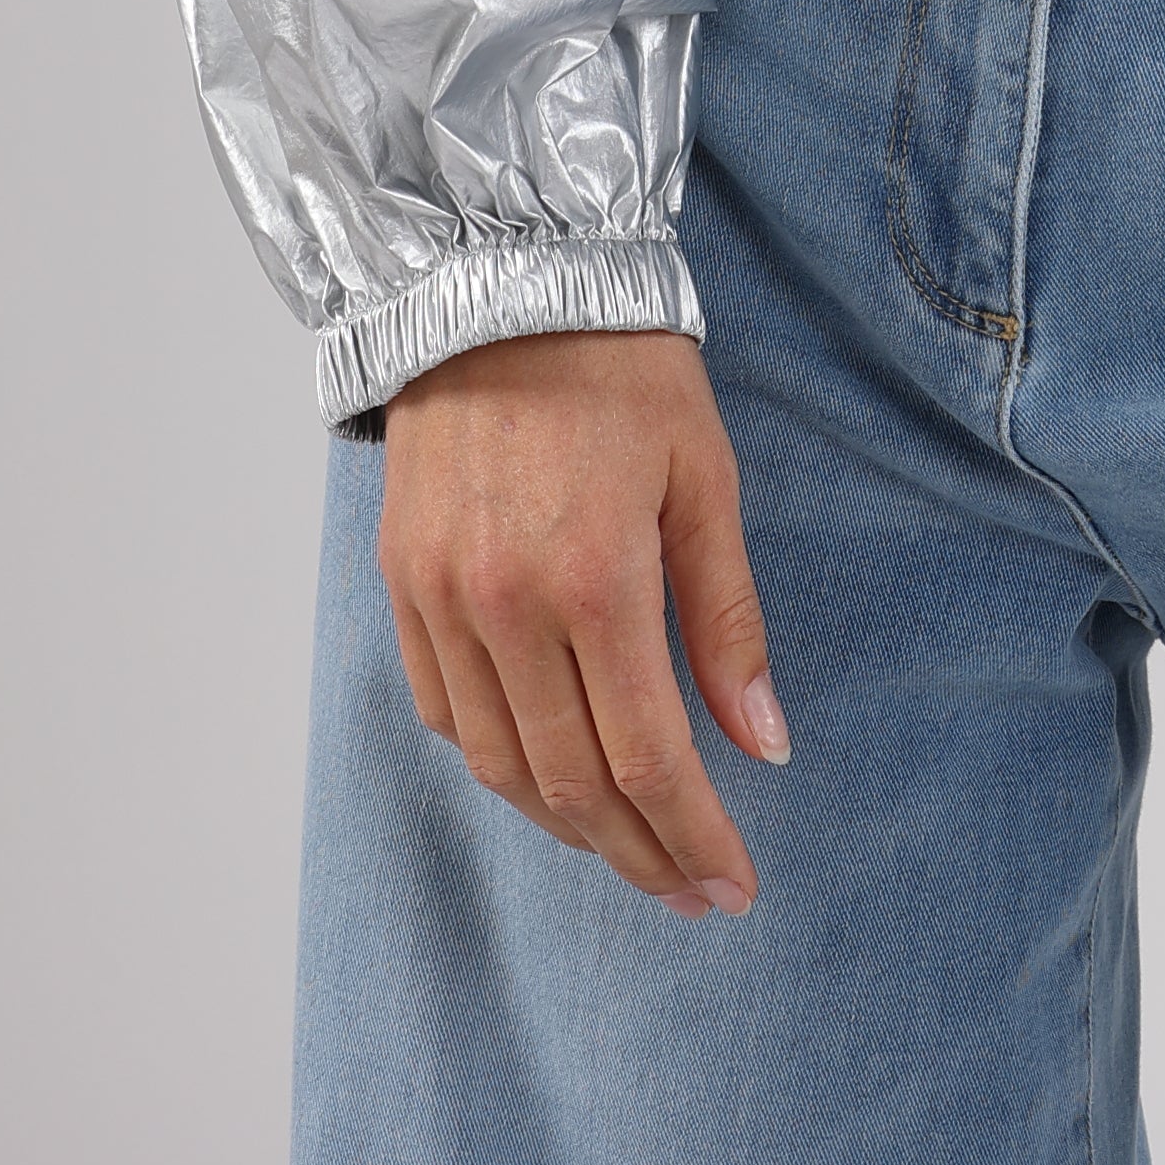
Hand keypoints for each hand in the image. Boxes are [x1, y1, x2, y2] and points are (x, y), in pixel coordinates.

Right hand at [379, 330, 783, 919]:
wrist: (502, 275)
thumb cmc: (622, 365)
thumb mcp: (705, 478)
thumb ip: (727, 620)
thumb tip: (763, 744)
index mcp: (594, 579)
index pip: (647, 758)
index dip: (693, 836)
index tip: (733, 885)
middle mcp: (504, 606)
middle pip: (571, 785)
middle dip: (639, 853)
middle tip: (692, 889)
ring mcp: (442, 600)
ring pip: (500, 766)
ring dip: (566, 826)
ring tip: (630, 848)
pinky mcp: (401, 584)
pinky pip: (444, 713)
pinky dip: (498, 761)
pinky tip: (548, 773)